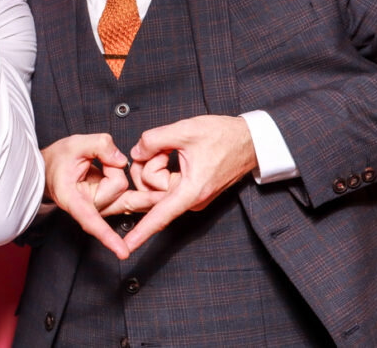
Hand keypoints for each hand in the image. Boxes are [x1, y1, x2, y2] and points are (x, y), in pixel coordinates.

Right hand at [41, 134, 162, 259]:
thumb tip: (122, 160)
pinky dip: (135, 186)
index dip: (106, 234)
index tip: (122, 252)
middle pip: (117, 185)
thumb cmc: (59, 161)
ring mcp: (103, 208)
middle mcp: (90, 208)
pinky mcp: (114, 204)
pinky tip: (146, 189)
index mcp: (73, 199)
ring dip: (115, 169)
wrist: (52, 169)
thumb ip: (98, 146)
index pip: (90, 218)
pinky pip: (130, 192)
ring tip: (98, 164)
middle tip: (92, 159)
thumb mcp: (74, 145)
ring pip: (124, 186)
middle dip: (111, 166)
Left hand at [123, 115, 256, 253]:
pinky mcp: (188, 192)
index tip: (127, 247)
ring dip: (157, 161)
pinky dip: (162, 164)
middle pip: (149, 187)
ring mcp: (189, 198)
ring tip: (175, 149)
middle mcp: (190, 200)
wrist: (248, 141)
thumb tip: (136, 153)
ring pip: (154, 182)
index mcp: (191, 191)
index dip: (142, 232)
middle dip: (150, 162)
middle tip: (167, 147)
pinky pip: (163, 181)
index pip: (161, 215)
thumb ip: (153, 140)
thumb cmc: (224, 136)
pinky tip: (173, 153)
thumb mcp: (185, 130)